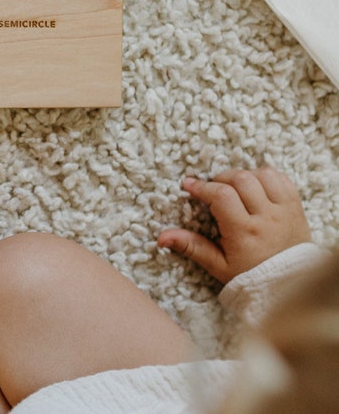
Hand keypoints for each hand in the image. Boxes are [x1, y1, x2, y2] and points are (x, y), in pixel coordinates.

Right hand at [158, 167, 311, 283]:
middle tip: (211, 188)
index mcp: (244, 232)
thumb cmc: (250, 276)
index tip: (189, 185)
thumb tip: (162, 237)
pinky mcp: (296, 206)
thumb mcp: (217, 265)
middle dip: (220, 178)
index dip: (201, 186)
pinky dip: (265, 176)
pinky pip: (282, 178)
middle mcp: (266, 218)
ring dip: (244, 175)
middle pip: (241, 179)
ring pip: (263, 174)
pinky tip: (254, 186)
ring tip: (234, 186)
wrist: (289, 284)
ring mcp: (284, 210)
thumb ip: (191, 247)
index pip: (221, 196)